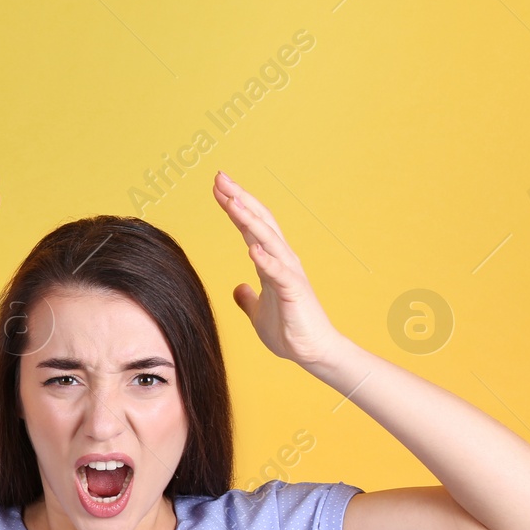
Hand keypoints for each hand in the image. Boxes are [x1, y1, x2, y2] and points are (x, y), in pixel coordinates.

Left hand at [213, 171, 343, 367]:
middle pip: (260, 222)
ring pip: (269, 240)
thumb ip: (248, 298)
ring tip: (233, 201)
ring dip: (251, 220)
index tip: (218, 188)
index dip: (235, 206)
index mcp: (272, 261)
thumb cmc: (289, 331)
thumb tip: (238, 288)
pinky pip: (279, 274)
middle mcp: (282, 260)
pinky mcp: (294, 292)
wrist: (312, 351)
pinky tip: (251, 249)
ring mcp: (289, 274)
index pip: (251, 226)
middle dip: (240, 199)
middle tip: (220, 178)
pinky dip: (266, 260)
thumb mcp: (258, 312)